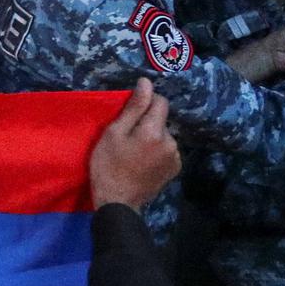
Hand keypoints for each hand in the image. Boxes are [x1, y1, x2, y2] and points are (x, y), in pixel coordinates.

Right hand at [89, 79, 180, 211]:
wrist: (117, 202)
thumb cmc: (108, 166)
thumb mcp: (114, 134)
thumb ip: (133, 108)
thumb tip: (146, 83)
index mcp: (155, 131)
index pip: (161, 102)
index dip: (146, 102)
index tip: (130, 114)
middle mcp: (171, 142)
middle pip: (161, 120)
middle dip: (147, 123)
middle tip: (127, 138)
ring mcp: (175, 157)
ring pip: (164, 135)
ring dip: (153, 138)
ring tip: (135, 152)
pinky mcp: (175, 169)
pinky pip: (167, 150)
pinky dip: (157, 151)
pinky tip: (143, 162)